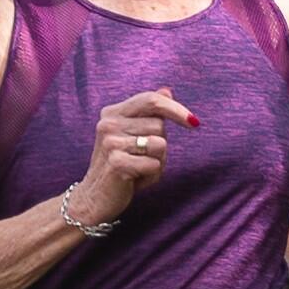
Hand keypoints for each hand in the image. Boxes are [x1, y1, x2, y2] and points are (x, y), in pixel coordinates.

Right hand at [68, 87, 193, 224]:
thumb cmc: (119, 165)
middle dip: (161, 145)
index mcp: (112, 113)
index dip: (176, 109)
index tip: (194, 123)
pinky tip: (134, 181)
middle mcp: (108, 124)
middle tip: (141, 159)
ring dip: (158, 162)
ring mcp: (110, 143)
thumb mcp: (133, 135)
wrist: (94, 198)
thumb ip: (148, 113)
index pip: (151, 100)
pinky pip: (154, 165)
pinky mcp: (116, 163)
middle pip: (159, 125)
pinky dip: (151, 177)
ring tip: (138, 169)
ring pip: (160, 145)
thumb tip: (167, 91)